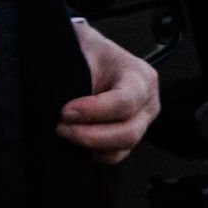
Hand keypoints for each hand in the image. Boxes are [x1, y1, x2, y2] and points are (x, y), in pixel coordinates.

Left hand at [57, 20, 160, 163]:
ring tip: (63, 132)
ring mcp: (142, 123)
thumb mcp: (84, 52)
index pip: (124, 101)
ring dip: (90, 146)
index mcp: (141, 76)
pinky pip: (116, 155)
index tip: (65, 111)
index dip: (94, 111)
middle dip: (90, 136)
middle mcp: (148, 103)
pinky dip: (94, 154)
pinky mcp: (129, 137)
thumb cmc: (87, 52)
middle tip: (60, 127)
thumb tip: (59, 101)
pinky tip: (74, 145)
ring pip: (123, 147)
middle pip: (128, 132)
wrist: (91, 55)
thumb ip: (77, 75)